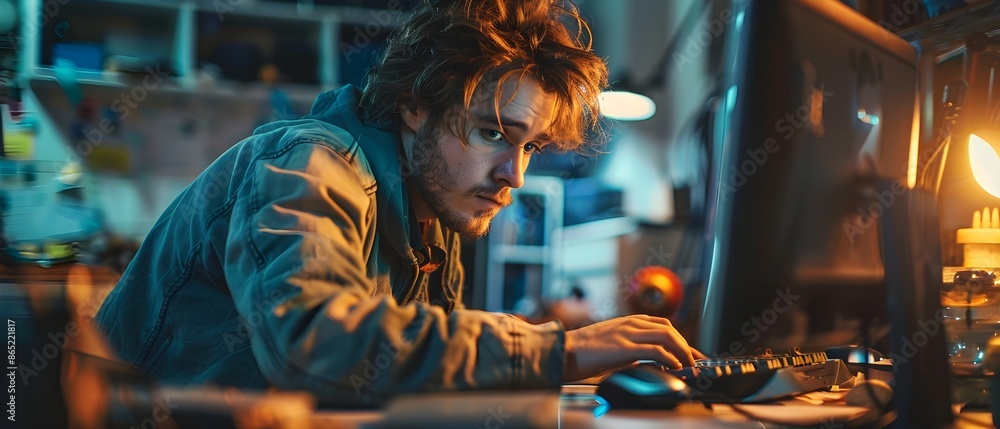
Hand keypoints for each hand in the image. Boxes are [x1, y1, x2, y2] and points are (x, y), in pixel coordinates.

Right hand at [561, 314, 702, 381]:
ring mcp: (628, 334)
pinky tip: (673, 367)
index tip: (691, 353)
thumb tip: (647, 362)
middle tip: (694, 362)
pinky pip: (656, 351)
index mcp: (628, 321)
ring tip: (687, 366)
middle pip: (670, 330)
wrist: (563, 351)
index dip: (681, 339)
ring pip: (668, 337)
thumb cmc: (582, 352)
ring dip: (682, 352)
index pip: (663, 325)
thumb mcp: (611, 344)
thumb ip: (630, 348)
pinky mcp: (624, 347)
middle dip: (686, 346)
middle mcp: (630, 324)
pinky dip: (669, 359)